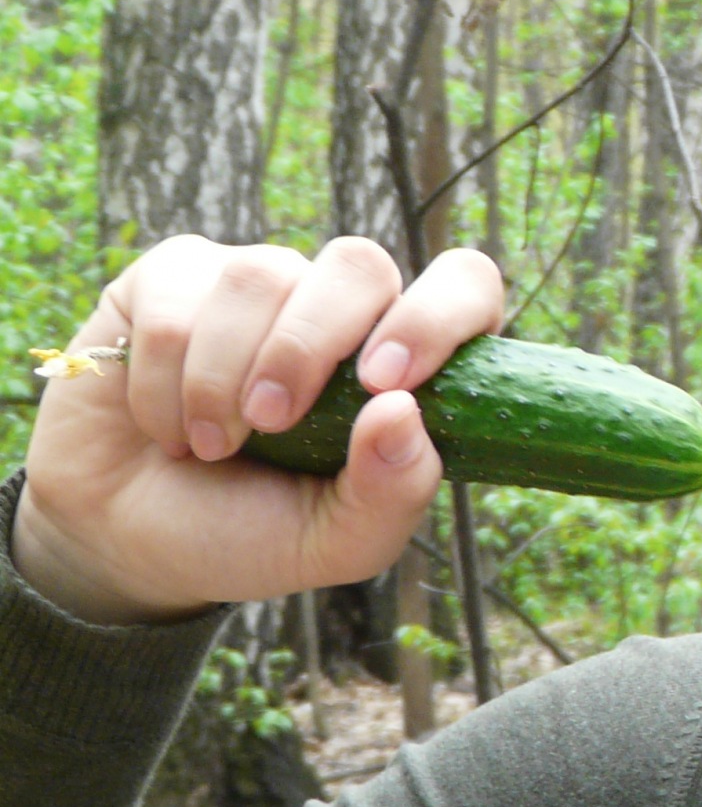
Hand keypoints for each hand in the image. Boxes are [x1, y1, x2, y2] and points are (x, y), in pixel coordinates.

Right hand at [12, 237, 503, 624]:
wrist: (130, 537)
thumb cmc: (254, 531)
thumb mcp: (338, 541)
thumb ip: (392, 491)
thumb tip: (402, 412)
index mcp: (407, 360)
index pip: (465, 284)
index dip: (436, 316)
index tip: (386, 383)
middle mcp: (344, 307)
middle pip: (358, 265)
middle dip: (308, 348)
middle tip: (273, 424)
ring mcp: (262, 283)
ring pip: (260, 276)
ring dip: (223, 377)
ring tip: (213, 445)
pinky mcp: (176, 279)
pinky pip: (177, 298)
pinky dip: (164, 380)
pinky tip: (166, 424)